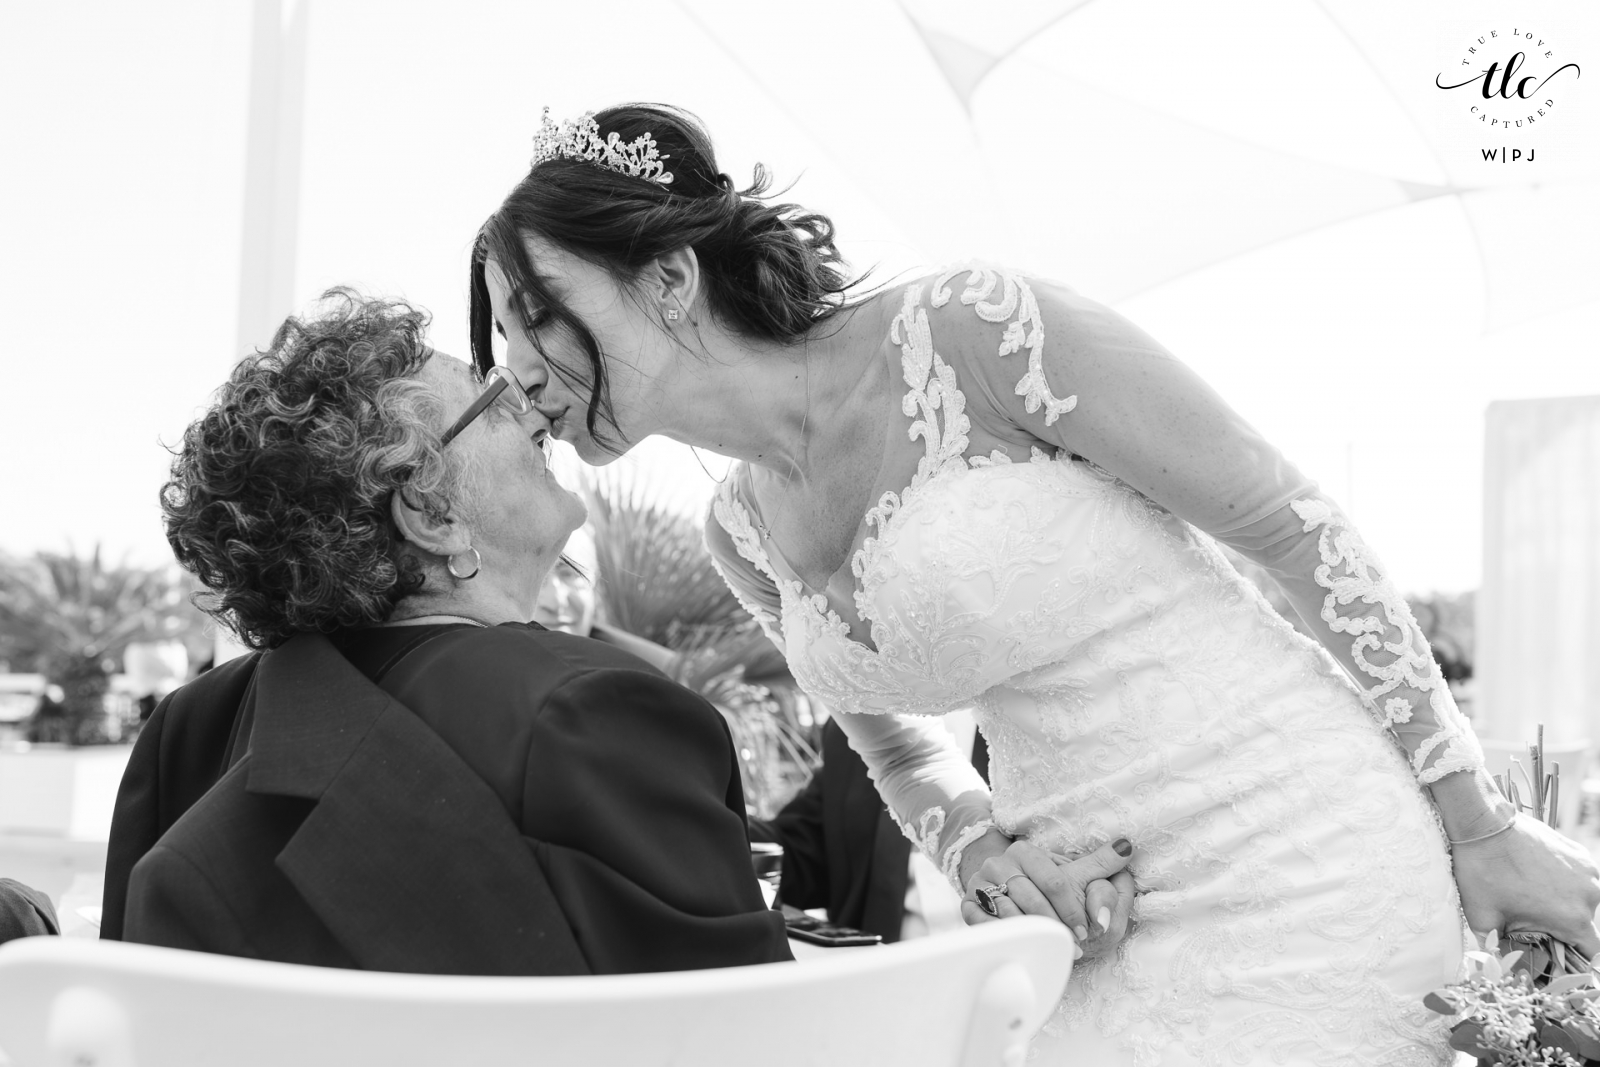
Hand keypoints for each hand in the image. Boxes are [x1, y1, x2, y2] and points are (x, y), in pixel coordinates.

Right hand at [960, 838, 1135, 955]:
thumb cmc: (1041, 883)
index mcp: (1025, 851)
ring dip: (1034, 935)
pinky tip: (1023, 946)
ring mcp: (980, 883)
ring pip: (1009, 912)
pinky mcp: (967, 904)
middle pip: (1032, 898)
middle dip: (1056, 926)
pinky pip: (986, 923)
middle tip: (1074, 947)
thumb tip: (1128, 846)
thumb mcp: (1070, 872)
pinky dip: (1006, 936)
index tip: (1087, 931)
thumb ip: (1099, 863)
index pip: (1053, 881)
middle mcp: (999, 863)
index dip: (1072, 909)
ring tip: (1054, 950)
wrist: (997, 886)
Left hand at [1451, 812, 1599, 955]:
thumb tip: (1496, 968)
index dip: (1574, 960)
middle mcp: (1590, 895)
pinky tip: (1536, 876)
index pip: (1590, 954)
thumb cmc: (1482, 873)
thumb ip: (1497, 949)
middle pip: (1584, 926)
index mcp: (1573, 919)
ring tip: (1530, 895)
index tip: (1555, 957)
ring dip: (1563, 904)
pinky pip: (1579, 878)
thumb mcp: (1484, 920)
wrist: (1481, 824)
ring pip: (1582, 901)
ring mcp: (1588, 871)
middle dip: (1561, 929)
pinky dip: (1564, 883)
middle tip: (1531, 922)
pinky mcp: (1580, 853)